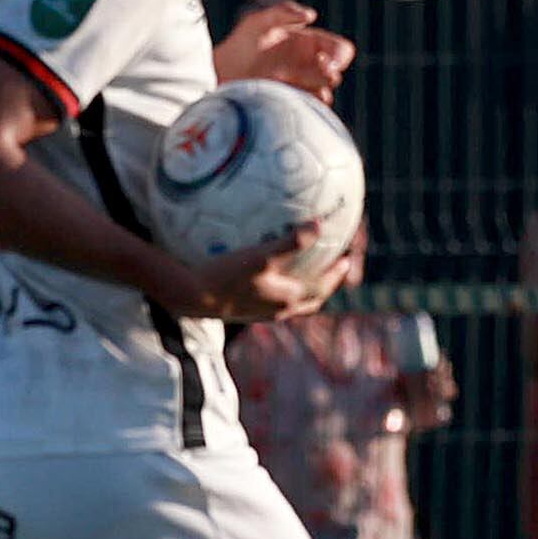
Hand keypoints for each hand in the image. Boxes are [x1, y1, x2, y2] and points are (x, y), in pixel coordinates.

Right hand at [166, 228, 333, 323]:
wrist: (191, 297)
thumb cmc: (226, 276)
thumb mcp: (261, 256)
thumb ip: (292, 242)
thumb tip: (319, 225)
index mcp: (287, 299)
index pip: (322, 288)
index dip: (336, 275)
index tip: (346, 259)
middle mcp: (276, 311)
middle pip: (310, 299)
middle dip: (323, 284)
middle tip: (331, 267)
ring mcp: (259, 313)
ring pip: (289, 302)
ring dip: (301, 287)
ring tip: (301, 269)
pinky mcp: (242, 310)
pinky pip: (267, 297)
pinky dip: (276, 285)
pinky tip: (262, 269)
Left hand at [215, 0, 352, 101]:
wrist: (220, 71)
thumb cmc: (239, 44)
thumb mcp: (259, 22)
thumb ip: (283, 13)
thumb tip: (311, 15)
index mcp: (306, 43)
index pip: (338, 48)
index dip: (339, 53)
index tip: (326, 58)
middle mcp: (307, 65)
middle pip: (335, 71)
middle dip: (332, 71)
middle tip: (321, 70)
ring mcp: (299, 85)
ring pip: (325, 91)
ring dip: (322, 90)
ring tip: (309, 87)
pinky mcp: (290, 102)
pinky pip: (310, 107)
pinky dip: (311, 105)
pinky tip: (299, 99)